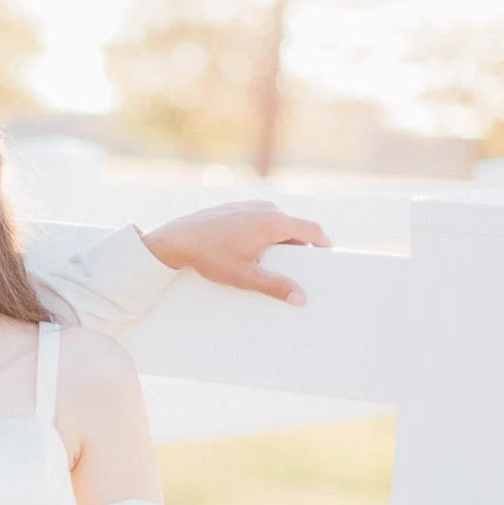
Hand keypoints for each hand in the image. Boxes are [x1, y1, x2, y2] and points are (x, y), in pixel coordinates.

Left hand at [138, 200, 331, 305]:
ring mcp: (250, 206)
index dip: (324, 244)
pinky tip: (253, 253)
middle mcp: (265, 209)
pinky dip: (266, 234)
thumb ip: (276, 286)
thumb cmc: (209, 257)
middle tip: (299, 270)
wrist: (176, 239)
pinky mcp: (237, 208)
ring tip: (272, 265)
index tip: (327, 259)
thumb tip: (301, 298)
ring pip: (278, 223)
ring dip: (282, 241)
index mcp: (273, 222)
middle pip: (296, 227)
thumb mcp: (245, 276)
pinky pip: (261, 220)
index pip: (312, 230)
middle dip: (300, 248)